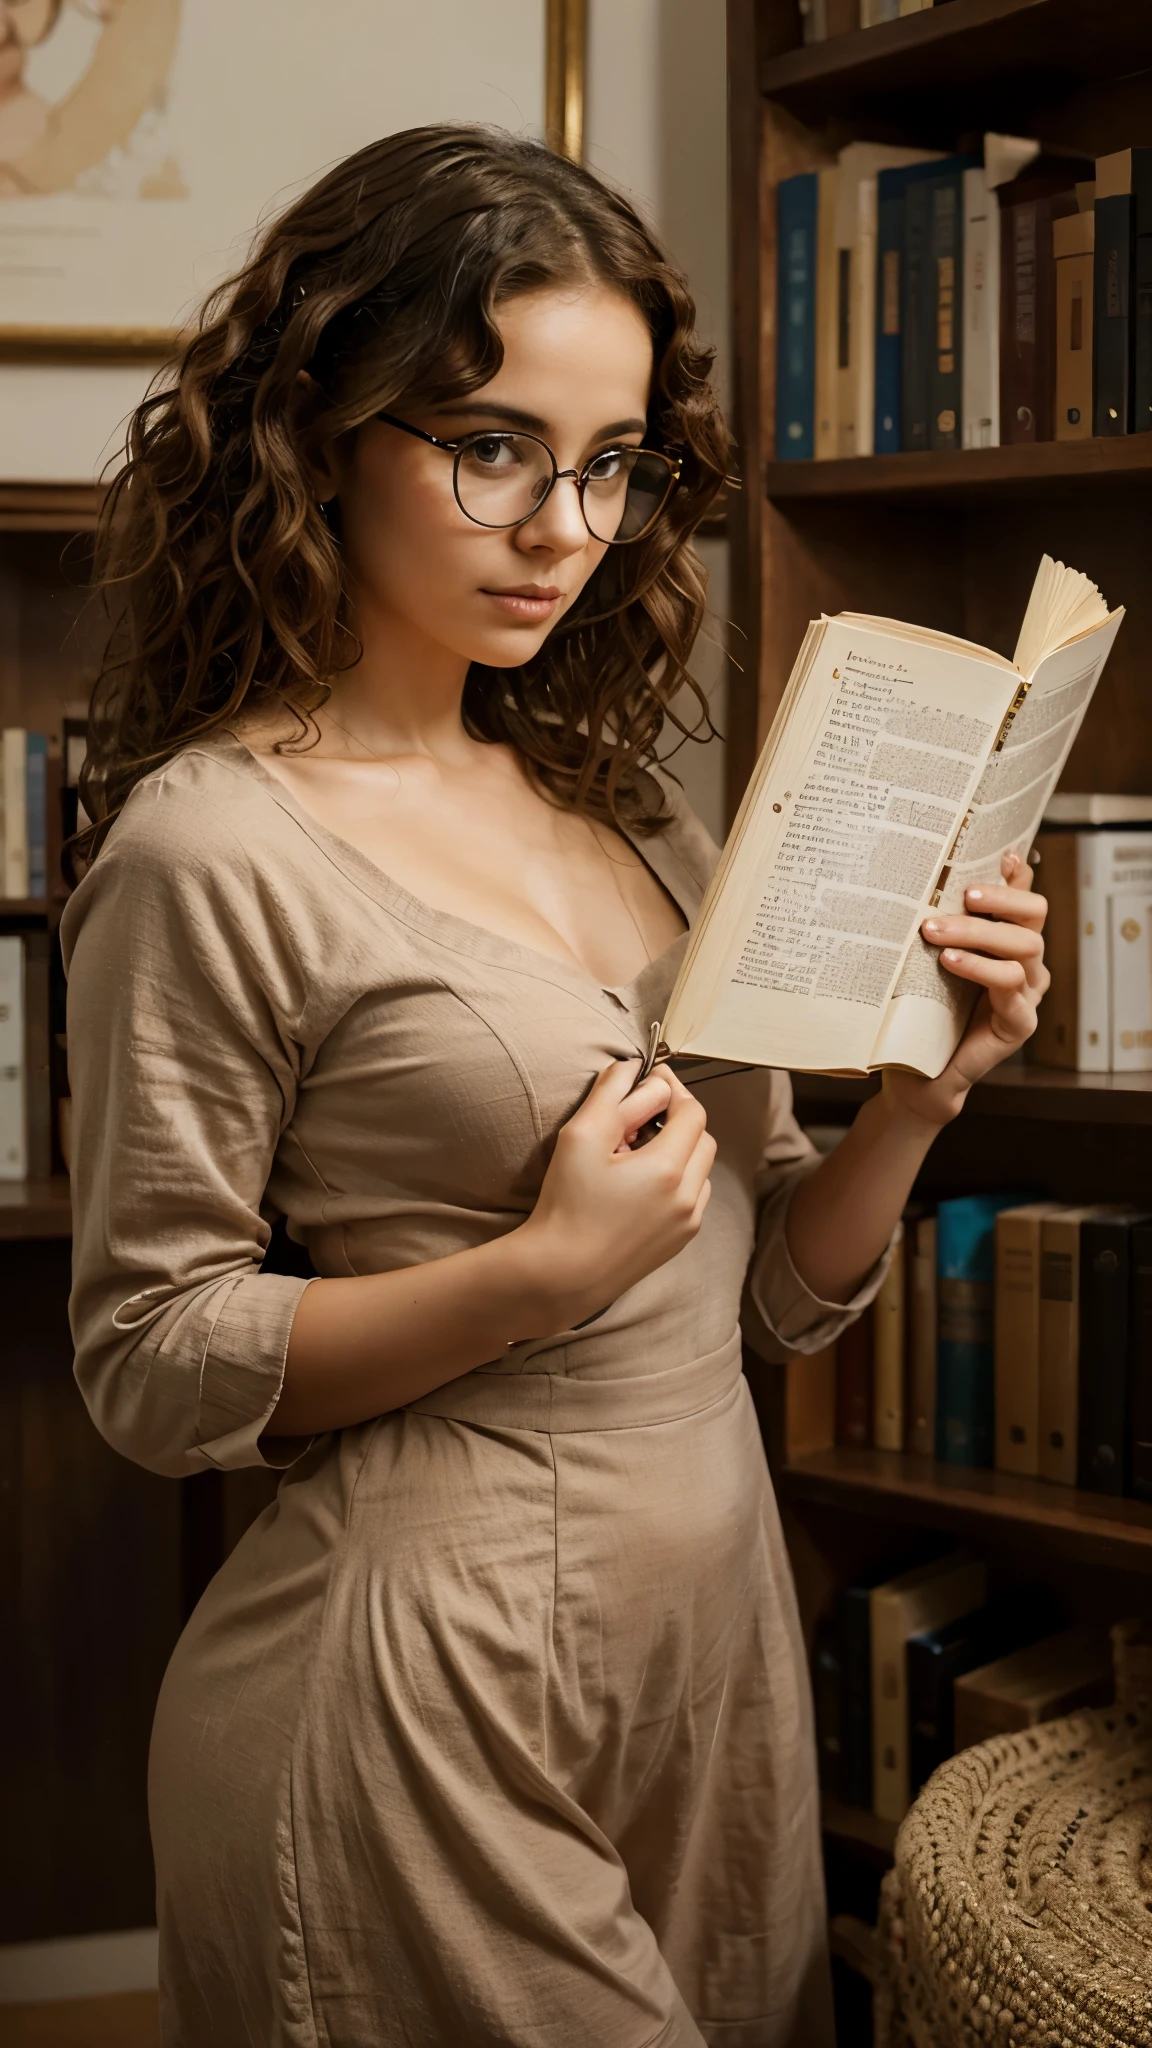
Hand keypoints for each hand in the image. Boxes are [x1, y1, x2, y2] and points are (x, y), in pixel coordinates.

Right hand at [519, 1058, 715, 1327]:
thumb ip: (610, 1094)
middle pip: (703, 1138)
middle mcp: (688, 1197)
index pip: (692, 1111)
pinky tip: (640, 1183)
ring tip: (637, 1151)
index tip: (649, 1081)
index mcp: (668, 1169)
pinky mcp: (679, 1242)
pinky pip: (692, 1197)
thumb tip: (632, 1068)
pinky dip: (678, 1180)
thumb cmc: (566, 1204)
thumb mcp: (580, 1137)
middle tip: (640, 1116)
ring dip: (680, 1151)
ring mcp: (687, 1223)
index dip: (673, 1090)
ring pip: (701, 1169)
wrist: (561, 1274)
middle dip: (678, 1119)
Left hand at [883, 850, 1048, 1128]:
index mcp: (1009, 942)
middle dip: (1000, 898)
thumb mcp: (927, 957)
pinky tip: (950, 961)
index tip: (1004, 854)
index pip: (1025, 899)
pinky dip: (980, 968)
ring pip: (1022, 947)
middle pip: (1033, 916)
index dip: (1019, 876)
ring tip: (935, 931)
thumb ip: (939, 924)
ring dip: (978, 933)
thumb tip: (922, 878)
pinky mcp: (1020, 1023)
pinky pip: (1009, 986)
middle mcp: (1026, 964)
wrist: (915, 1071)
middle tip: (963, 894)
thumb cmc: (920, 1010)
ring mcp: (1027, 994)